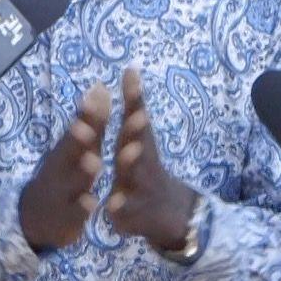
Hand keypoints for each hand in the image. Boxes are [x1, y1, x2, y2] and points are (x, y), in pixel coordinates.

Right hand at [19, 84, 111, 251]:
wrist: (37, 214)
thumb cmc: (63, 173)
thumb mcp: (75, 147)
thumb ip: (91, 121)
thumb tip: (102, 86)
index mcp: (68, 148)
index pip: (79, 127)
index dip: (88, 112)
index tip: (100, 93)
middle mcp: (62, 167)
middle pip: (70, 151)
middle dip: (80, 139)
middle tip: (87, 127)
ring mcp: (62, 192)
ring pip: (74, 182)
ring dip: (83, 172)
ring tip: (94, 161)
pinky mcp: (66, 218)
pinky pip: (74, 213)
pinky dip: (81, 208)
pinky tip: (92, 202)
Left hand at [104, 67, 198, 250]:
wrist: (169, 212)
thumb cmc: (146, 166)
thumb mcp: (140, 136)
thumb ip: (134, 104)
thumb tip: (130, 67)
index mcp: (139, 142)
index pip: (136, 115)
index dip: (134, 96)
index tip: (130, 73)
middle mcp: (145, 161)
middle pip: (142, 141)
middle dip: (138, 129)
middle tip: (135, 115)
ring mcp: (142, 187)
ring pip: (138, 176)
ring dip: (133, 164)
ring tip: (127, 153)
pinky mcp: (134, 213)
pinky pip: (127, 211)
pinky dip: (121, 208)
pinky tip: (111, 205)